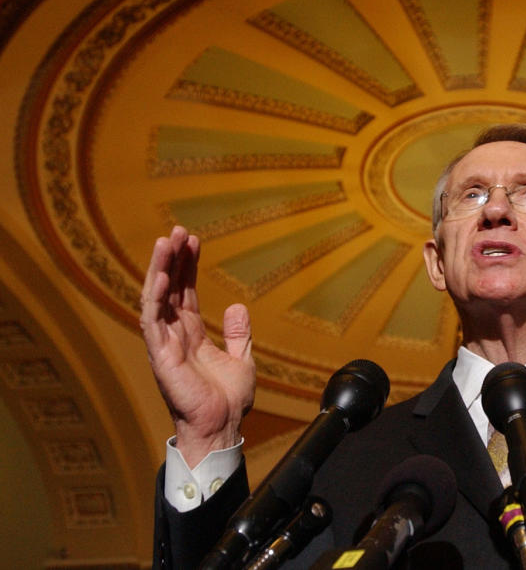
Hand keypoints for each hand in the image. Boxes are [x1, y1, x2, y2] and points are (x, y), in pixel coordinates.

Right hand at [140, 226, 255, 467]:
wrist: (222, 426)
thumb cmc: (228, 400)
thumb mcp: (241, 358)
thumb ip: (237, 333)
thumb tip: (237, 307)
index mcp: (191, 334)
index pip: (185, 291)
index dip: (188, 265)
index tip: (193, 240)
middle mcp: (174, 335)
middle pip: (168, 288)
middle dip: (172, 258)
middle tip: (178, 231)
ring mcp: (164, 343)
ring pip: (156, 298)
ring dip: (160, 269)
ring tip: (166, 241)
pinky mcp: (160, 355)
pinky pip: (153, 320)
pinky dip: (156, 296)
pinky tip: (162, 275)